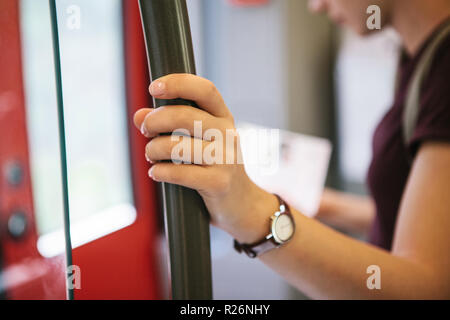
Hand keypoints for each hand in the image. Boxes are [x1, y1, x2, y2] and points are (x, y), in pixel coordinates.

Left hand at [133, 74, 277, 242]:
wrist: (241, 203)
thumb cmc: (214, 168)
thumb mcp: (198, 141)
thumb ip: (169, 125)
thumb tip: (139, 115)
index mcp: (223, 118)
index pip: (204, 90)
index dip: (178, 83)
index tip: (154, 87)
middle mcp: (228, 134)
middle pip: (184, 116)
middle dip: (155, 121)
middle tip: (145, 130)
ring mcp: (226, 159)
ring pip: (177, 146)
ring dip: (153, 150)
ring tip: (151, 156)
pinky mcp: (219, 182)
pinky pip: (180, 173)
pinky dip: (160, 172)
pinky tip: (156, 173)